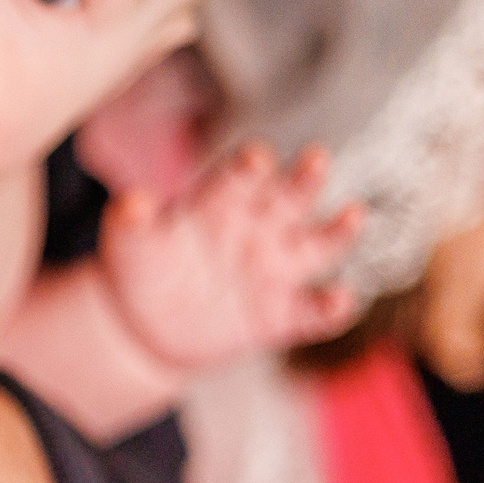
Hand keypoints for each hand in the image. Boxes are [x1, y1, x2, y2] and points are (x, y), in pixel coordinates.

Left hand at [100, 143, 362, 370]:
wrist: (148, 325)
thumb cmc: (143, 268)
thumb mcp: (131, 245)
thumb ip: (132, 224)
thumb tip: (130, 203)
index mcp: (220, 203)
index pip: (237, 179)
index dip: (247, 169)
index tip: (256, 157)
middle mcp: (258, 229)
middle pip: (288, 197)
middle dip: (304, 179)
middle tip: (316, 157)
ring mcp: (275, 270)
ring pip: (317, 246)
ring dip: (337, 231)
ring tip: (352, 215)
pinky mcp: (283, 316)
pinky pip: (313, 312)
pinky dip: (330, 308)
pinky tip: (340, 301)